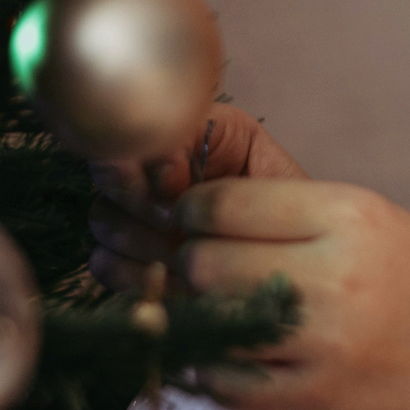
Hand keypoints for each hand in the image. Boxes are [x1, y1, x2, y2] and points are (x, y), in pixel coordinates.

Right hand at [87, 105, 303, 290]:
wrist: (308, 261)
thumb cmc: (294, 209)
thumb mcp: (260, 157)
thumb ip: (209, 144)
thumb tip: (161, 174)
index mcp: (181, 134)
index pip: (128, 132)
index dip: (141, 160)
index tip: (175, 184)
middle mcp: (152, 172)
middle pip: (106, 177)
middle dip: (139, 204)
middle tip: (174, 225)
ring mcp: (140, 217)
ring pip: (102, 219)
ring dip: (138, 240)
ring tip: (177, 253)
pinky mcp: (136, 262)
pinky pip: (104, 264)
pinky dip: (130, 273)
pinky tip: (165, 278)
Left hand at [176, 178, 409, 409]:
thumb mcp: (381, 221)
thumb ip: (298, 213)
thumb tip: (206, 209)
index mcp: (351, 215)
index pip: (224, 202)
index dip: (194, 209)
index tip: (196, 218)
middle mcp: (333, 274)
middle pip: (204, 260)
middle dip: (190, 262)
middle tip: (203, 268)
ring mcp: (321, 341)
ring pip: (205, 318)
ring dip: (195, 314)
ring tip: (212, 308)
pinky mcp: (314, 397)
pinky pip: (224, 379)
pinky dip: (210, 366)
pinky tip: (223, 354)